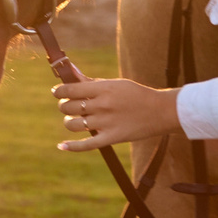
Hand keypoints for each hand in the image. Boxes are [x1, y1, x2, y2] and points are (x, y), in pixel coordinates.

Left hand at [52, 74, 182, 151]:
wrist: (160, 111)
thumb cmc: (136, 94)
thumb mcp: (115, 83)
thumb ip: (91, 81)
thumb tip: (70, 70)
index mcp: (103, 89)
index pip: (70, 90)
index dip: (59, 91)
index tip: (57, 92)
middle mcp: (102, 105)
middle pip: (69, 107)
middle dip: (64, 106)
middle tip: (68, 106)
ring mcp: (106, 123)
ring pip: (73, 125)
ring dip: (68, 122)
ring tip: (73, 120)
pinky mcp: (111, 138)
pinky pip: (86, 145)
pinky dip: (71, 147)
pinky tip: (61, 146)